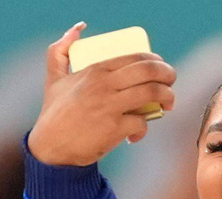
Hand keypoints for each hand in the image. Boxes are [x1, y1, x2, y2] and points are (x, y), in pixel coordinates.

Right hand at [27, 22, 176, 165]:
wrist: (51, 147)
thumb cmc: (55, 113)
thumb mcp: (54, 77)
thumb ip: (60, 50)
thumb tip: (78, 28)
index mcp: (95, 70)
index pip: (135, 57)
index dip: (156, 61)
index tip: (161, 68)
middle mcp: (104, 85)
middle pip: (149, 72)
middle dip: (168, 75)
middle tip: (171, 82)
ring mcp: (110, 106)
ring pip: (152, 93)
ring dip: (167, 97)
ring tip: (168, 103)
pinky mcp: (115, 128)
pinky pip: (142, 123)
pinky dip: (144, 128)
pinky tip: (136, 133)